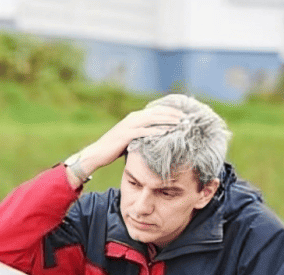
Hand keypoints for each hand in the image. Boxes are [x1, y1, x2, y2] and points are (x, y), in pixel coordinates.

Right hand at [66, 106, 183, 183]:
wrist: (96, 154)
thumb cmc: (113, 149)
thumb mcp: (130, 139)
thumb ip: (142, 135)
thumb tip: (156, 138)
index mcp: (134, 117)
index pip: (156, 110)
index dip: (170, 111)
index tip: (184, 114)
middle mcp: (132, 118)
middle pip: (157, 112)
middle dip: (173, 114)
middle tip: (187, 117)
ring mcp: (129, 126)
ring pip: (152, 119)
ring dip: (168, 120)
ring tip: (181, 123)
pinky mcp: (126, 135)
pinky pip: (144, 131)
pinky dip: (156, 131)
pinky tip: (166, 133)